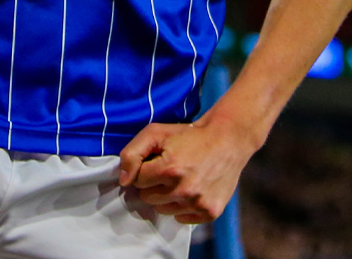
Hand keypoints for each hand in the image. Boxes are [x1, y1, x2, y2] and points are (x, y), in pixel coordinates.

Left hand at [116, 113, 259, 223]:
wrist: (227, 140)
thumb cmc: (189, 135)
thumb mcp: (156, 133)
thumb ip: (132, 153)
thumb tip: (123, 181)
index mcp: (168, 168)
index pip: (137, 181)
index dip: (145, 169)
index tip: (158, 161)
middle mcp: (183, 189)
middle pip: (148, 198)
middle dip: (154, 184)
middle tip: (169, 170)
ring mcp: (198, 203)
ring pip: (163, 210)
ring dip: (167, 196)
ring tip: (181, 179)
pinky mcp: (210, 212)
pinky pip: (182, 219)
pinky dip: (183, 207)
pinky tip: (192, 190)